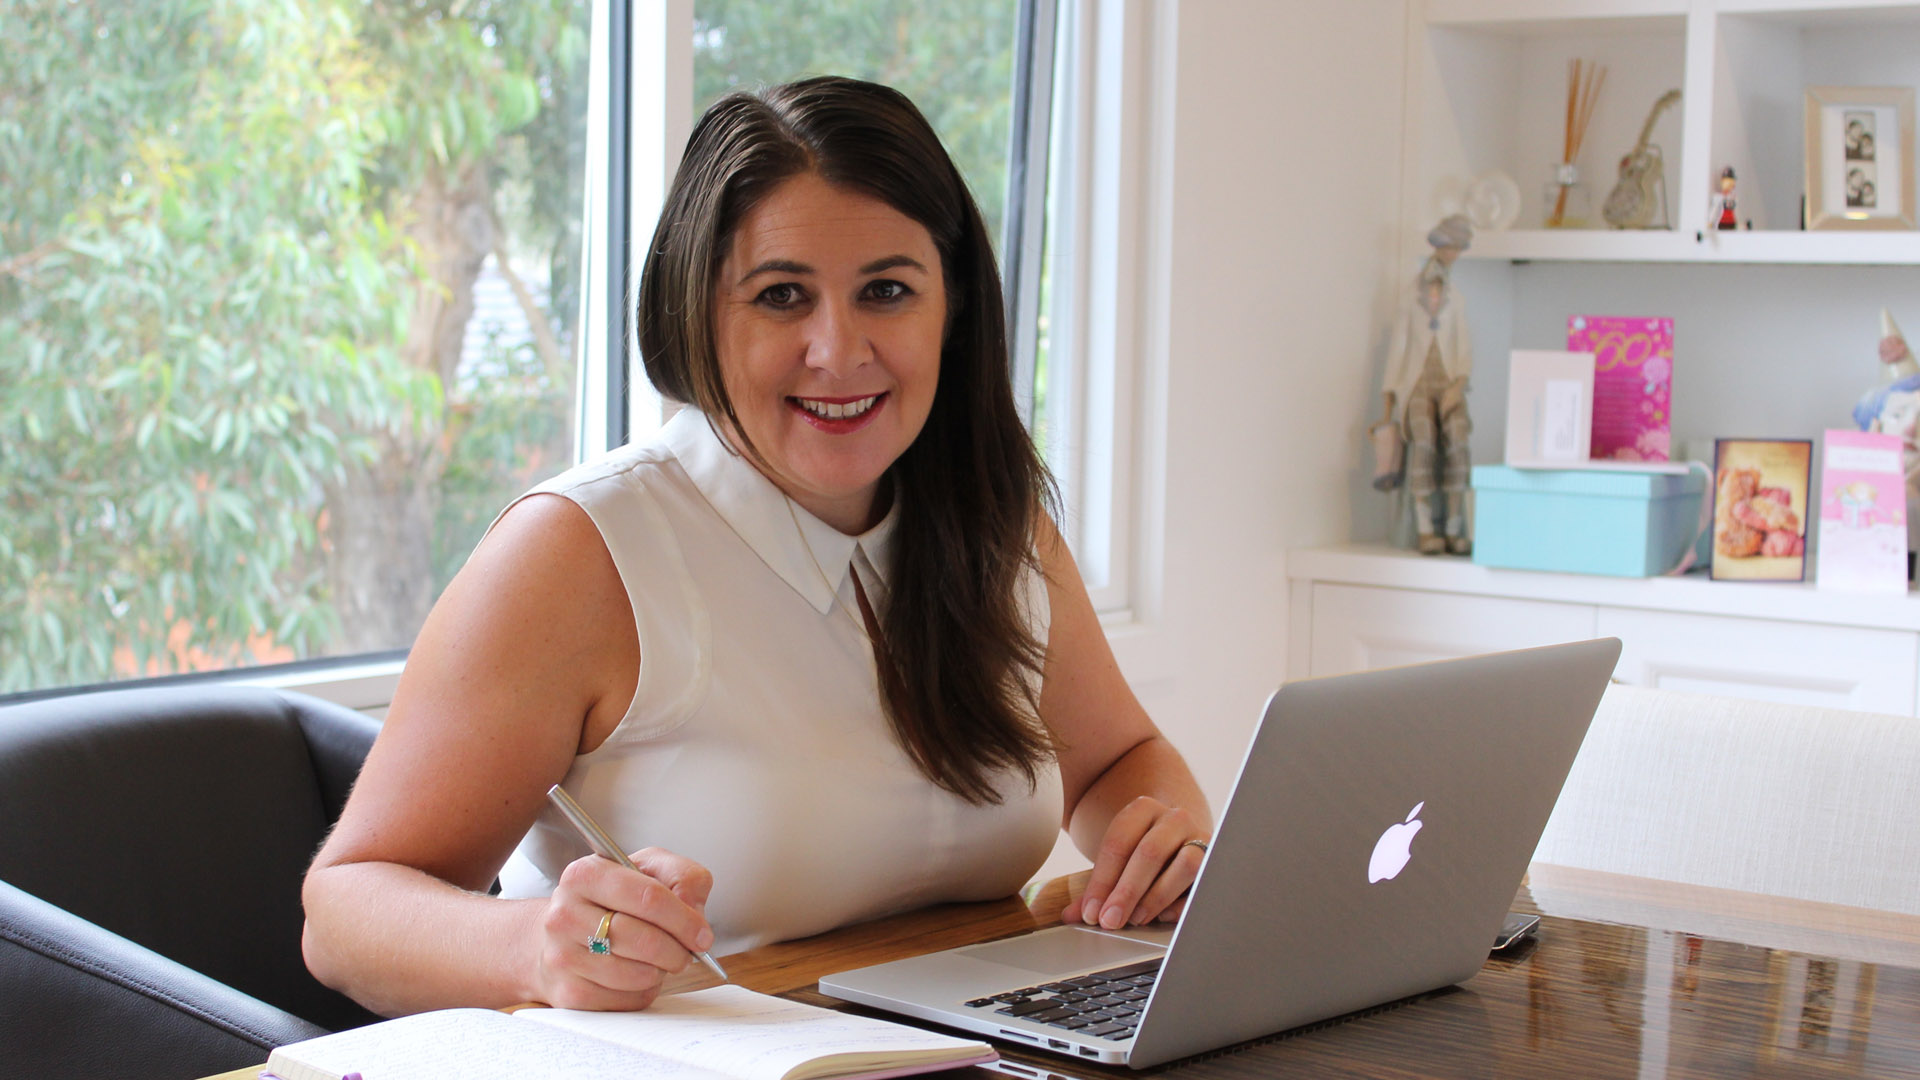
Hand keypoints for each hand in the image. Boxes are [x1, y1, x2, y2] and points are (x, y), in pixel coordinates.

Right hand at [532, 848, 714, 1009]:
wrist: (560, 935)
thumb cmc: (611, 901)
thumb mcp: (649, 870)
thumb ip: (682, 877)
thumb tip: (693, 909)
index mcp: (586, 874)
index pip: (648, 897)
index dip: (684, 919)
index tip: (702, 934)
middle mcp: (565, 913)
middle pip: (644, 940)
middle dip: (677, 950)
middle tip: (687, 952)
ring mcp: (561, 956)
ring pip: (635, 974)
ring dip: (659, 971)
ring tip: (657, 960)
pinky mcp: (567, 993)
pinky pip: (623, 1000)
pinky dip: (641, 991)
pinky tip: (635, 975)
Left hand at [1065, 796, 1207, 930]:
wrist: (1182, 837)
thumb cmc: (1143, 853)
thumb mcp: (1118, 860)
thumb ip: (1096, 886)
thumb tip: (1070, 916)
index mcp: (1143, 809)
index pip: (1118, 844)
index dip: (1102, 881)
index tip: (1090, 912)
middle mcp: (1175, 818)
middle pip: (1149, 853)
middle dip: (1127, 892)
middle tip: (1110, 920)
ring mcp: (1200, 837)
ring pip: (1185, 864)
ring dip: (1157, 895)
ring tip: (1136, 918)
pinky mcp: (1218, 862)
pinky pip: (1205, 883)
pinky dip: (1184, 903)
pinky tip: (1163, 916)